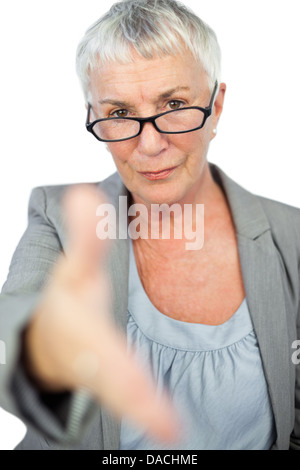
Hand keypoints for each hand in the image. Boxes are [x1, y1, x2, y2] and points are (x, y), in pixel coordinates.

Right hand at [23, 185, 177, 442]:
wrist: (53, 335)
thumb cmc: (67, 300)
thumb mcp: (75, 269)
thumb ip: (85, 237)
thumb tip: (82, 194)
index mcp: (82, 329)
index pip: (100, 345)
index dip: (116, 359)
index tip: (134, 382)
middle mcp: (92, 359)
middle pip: (114, 381)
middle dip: (134, 398)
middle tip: (165, 426)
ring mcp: (105, 377)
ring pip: (125, 395)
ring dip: (146, 411)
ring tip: (171, 432)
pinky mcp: (118, 382)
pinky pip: (133, 397)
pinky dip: (150, 413)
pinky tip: (170, 428)